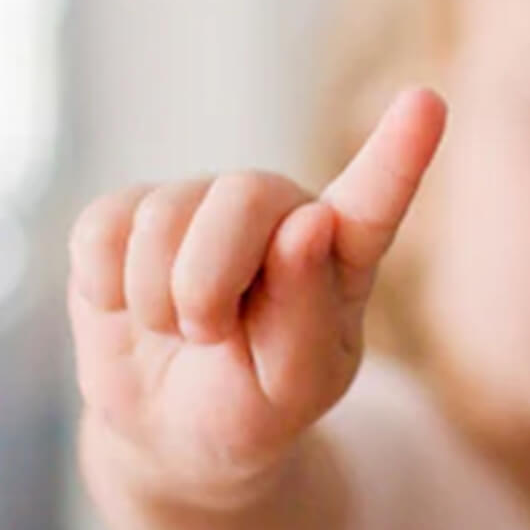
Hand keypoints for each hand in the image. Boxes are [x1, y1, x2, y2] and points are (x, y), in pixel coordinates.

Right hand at [69, 89, 445, 507]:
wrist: (170, 426)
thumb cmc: (251, 406)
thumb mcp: (291, 389)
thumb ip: (306, 314)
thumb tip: (307, 220)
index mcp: (341, 252)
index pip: (374, 200)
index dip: (398, 154)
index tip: (427, 103)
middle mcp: (277, 208)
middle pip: (245, 197)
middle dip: (209, 285)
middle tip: (208, 337)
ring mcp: (201, 201)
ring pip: (163, 219)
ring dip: (159, 304)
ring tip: (179, 331)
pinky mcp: (129, 210)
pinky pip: (102, 231)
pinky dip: (107, 291)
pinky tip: (128, 308)